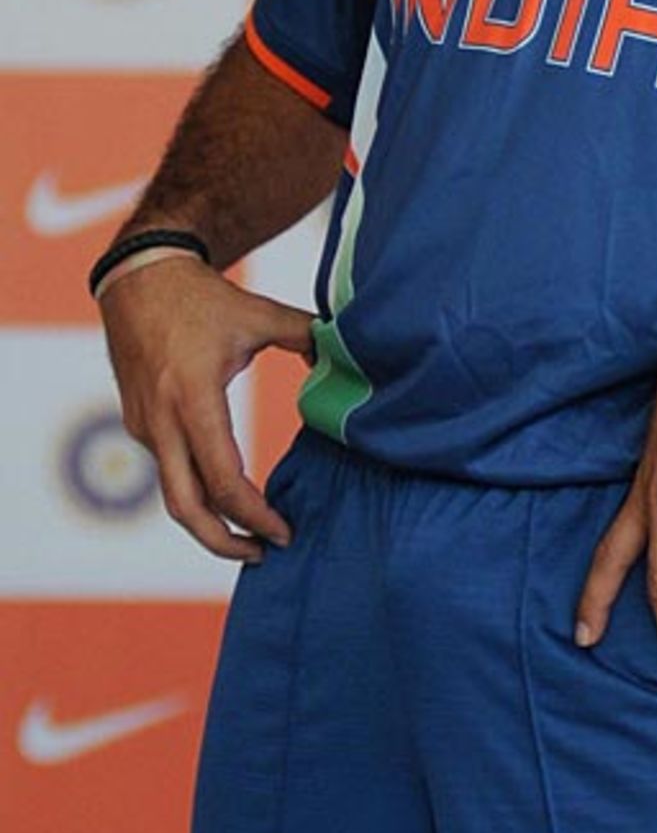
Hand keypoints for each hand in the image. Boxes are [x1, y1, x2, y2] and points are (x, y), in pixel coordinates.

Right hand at [101, 256, 314, 561]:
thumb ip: (307, 335)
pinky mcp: (138, 423)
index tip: (285, 530)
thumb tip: (343, 356)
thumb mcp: (259, 313)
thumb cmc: (202, 297)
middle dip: (223, 543)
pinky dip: (195, 492)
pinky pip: (168, 471)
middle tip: (264, 554)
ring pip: (174, 494)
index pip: (223, 479)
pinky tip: (226, 494)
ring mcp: (144, 425)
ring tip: (249, 534)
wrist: (139, 278)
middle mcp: (162, 420)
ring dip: (209, 521)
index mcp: (193, 397)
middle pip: (185, 509)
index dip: (255, 514)